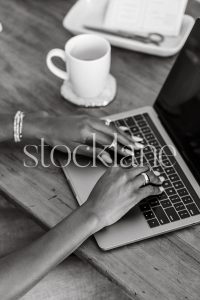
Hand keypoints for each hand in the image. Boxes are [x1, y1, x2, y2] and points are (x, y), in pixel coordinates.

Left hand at [25, 111, 142, 164]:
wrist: (47, 125)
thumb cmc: (57, 139)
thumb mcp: (73, 149)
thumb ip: (93, 153)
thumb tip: (108, 159)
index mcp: (87, 132)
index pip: (109, 142)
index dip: (121, 149)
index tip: (131, 154)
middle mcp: (91, 123)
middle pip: (114, 133)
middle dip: (128, 140)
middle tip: (140, 146)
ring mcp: (91, 118)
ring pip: (112, 126)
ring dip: (125, 133)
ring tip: (136, 138)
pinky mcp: (89, 117)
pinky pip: (106, 122)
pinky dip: (116, 126)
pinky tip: (123, 128)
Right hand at [83, 165, 163, 231]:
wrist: (95, 211)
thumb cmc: (97, 200)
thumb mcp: (103, 181)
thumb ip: (113, 177)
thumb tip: (122, 179)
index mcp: (114, 169)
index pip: (130, 166)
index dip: (138, 169)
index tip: (141, 170)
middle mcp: (123, 174)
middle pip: (141, 169)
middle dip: (149, 171)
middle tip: (154, 173)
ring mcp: (130, 184)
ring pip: (148, 177)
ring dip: (156, 178)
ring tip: (159, 180)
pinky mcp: (135, 195)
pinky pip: (150, 189)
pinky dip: (157, 189)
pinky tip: (159, 190)